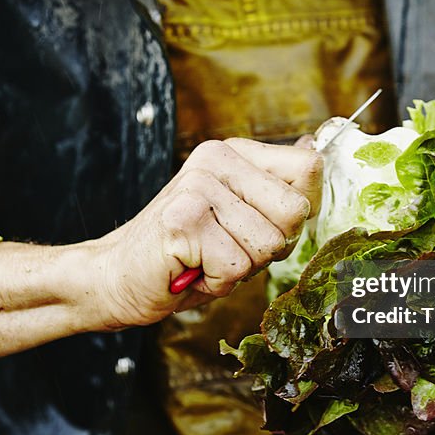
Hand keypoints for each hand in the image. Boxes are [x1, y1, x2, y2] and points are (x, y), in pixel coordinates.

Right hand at [91, 138, 322, 327]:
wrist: (119, 275)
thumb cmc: (185, 253)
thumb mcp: (239, 215)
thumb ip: (276, 188)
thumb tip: (315, 152)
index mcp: (234, 153)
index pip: (308, 170)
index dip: (298, 214)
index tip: (259, 226)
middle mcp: (216, 160)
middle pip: (293, 213)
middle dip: (268, 247)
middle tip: (226, 247)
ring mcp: (198, 187)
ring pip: (267, 245)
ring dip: (239, 267)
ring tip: (205, 257)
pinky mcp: (183, 221)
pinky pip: (236, 268)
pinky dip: (217, 282)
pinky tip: (191, 268)